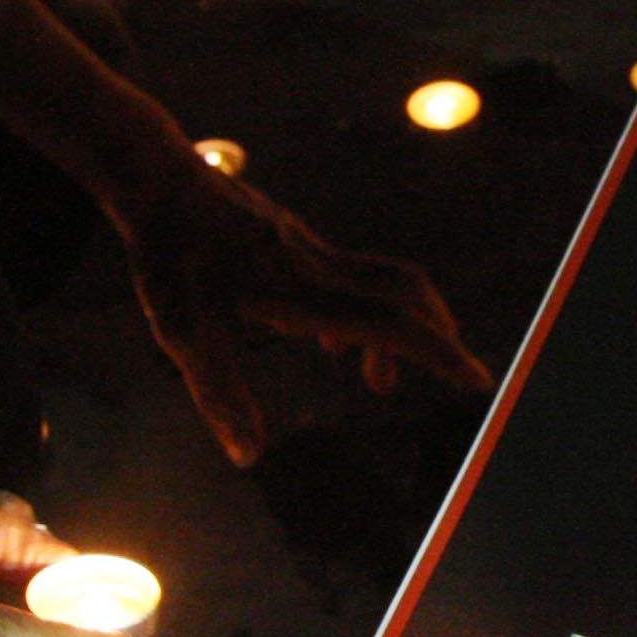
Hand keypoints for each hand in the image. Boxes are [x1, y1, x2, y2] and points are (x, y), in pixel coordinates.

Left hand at [115, 153, 492, 465]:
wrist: (159, 180)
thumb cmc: (170, 257)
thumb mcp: (182, 331)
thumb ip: (218, 393)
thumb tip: (248, 456)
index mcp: (302, 291)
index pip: (389, 323)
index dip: (437, 352)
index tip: (477, 378)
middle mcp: (319, 265)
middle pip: (404, 292)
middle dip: (435, 334)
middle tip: (456, 373)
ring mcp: (310, 248)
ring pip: (379, 284)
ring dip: (392, 331)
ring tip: (375, 381)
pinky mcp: (295, 241)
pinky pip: (349, 278)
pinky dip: (358, 315)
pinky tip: (330, 345)